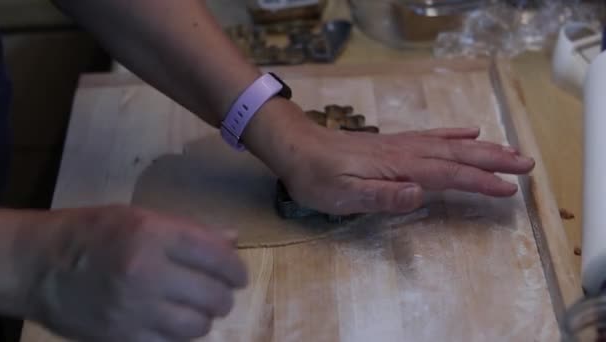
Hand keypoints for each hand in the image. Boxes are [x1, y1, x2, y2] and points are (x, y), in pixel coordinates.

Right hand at [26, 206, 246, 341]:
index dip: (236, 269)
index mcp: (154, 235)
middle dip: (225, 296)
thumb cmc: (94, 233)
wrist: (40, 265)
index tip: (238, 276)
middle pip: (213, 295)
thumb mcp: (141, 217)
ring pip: (197, 326)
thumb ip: (190, 231)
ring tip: (198, 309)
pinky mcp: (123, 337)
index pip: (217, 256)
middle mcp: (148, 272)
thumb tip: (232, 240)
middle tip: (220, 294)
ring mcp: (134, 309)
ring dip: (205, 318)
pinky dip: (180, 335)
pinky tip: (174, 323)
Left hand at [247, 101, 534, 215]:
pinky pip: (431, 136)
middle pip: (458, 154)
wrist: (297, 149)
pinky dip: (453, 134)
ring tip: (510, 150)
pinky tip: (468, 132)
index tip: (508, 189)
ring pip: (450, 144)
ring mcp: (401, 145)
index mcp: (399, 167)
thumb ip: (382, 196)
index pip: (448, 174)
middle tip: (527, 164)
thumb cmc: (317, 179)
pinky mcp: (393, 144)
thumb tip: (420, 193)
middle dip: (494, 160)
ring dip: (482, 148)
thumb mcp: (343, 195)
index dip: (479, 182)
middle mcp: (406, 152)